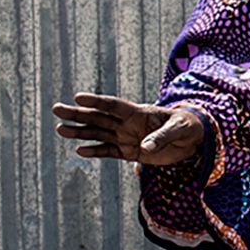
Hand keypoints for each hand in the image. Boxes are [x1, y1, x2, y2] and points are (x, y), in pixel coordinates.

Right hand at [53, 94, 204, 167]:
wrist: (193, 140)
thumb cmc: (187, 127)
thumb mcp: (178, 129)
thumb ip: (161, 137)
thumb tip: (144, 147)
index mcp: (138, 112)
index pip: (113, 105)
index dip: (96, 101)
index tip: (78, 97)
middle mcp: (128, 123)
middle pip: (98, 117)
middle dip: (77, 114)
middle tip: (56, 109)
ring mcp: (127, 137)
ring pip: (98, 133)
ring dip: (79, 132)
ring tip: (59, 129)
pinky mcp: (130, 152)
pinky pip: (109, 152)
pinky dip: (95, 151)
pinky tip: (79, 150)